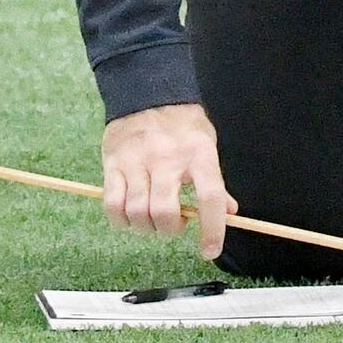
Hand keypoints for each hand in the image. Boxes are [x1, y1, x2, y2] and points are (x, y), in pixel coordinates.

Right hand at [100, 103, 234, 260]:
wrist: (147, 92)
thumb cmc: (182, 125)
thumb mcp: (207, 145)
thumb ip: (215, 181)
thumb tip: (230, 213)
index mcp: (198, 153)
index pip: (210, 198)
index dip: (212, 230)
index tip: (210, 250)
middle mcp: (167, 158)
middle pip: (166, 212)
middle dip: (170, 230)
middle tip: (173, 225)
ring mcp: (137, 161)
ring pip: (138, 213)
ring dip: (146, 227)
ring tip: (152, 219)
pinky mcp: (113, 164)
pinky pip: (113, 205)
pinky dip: (121, 220)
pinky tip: (130, 216)